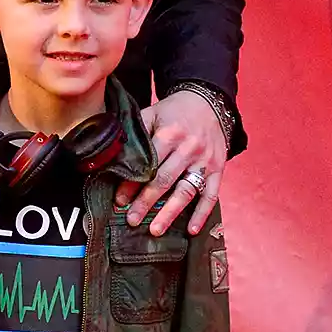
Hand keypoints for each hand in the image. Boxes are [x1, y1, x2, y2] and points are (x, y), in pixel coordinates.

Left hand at [116, 90, 226, 236]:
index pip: (147, 164)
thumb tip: (113, 154)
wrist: (208, 102)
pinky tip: (191, 229)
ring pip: (186, 191)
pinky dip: (202, 213)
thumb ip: (136, 132)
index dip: (132, 183)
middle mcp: (188, 149)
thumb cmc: (175, 112)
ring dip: (170, 213)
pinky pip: (211, 195)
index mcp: (170, 134)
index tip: (119, 200)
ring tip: (156, 230)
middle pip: (164, 181)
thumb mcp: (153, 113)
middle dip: (146, 202)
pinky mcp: (218, 169)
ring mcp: (205, 161)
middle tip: (131, 220)